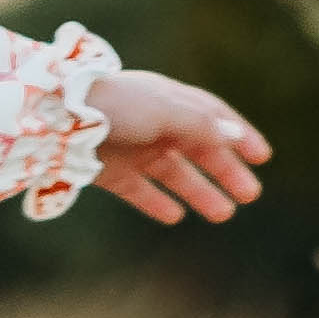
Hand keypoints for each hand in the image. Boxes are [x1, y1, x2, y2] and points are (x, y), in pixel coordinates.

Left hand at [81, 65, 270, 224]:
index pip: (212, 116)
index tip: (262, 157)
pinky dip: (156, 202)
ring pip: (173, 173)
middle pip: (197, 149)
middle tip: (250, 195)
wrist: (56, 118)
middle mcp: (153, 123)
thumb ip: (200, 124)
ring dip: (199, 192)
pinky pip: (139, 190)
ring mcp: (131, 148)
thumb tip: (234, 135)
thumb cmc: (115, 105)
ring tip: (223, 215)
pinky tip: (174, 217)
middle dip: (225, 171)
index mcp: (168, 99)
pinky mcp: (109, 171)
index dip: (238, 135)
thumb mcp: (164, 111)